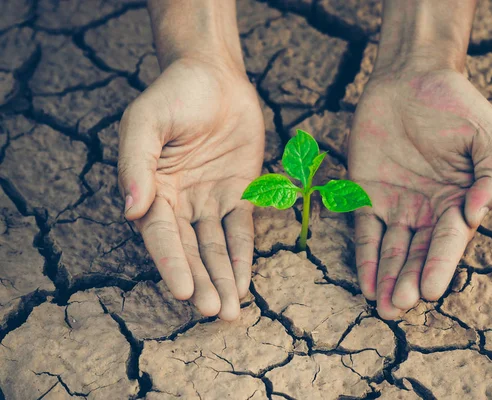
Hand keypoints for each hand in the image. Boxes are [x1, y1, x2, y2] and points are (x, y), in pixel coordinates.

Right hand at [118, 56, 263, 319]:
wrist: (214, 75)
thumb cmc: (174, 94)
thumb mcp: (146, 121)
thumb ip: (136, 163)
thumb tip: (131, 209)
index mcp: (151, 189)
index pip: (160, 235)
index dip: (171, 263)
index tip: (181, 291)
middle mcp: (179, 202)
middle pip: (189, 250)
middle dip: (201, 282)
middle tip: (213, 311)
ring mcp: (210, 201)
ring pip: (215, 248)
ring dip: (223, 278)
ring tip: (230, 310)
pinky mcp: (239, 194)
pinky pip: (241, 230)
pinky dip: (243, 256)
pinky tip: (245, 282)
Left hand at [349, 68, 491, 319]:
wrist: (410, 78)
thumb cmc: (455, 105)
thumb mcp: (489, 135)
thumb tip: (478, 214)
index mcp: (459, 200)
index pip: (449, 240)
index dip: (439, 264)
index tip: (431, 291)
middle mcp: (428, 210)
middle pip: (418, 253)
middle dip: (409, 281)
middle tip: (400, 307)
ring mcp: (396, 205)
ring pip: (391, 250)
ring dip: (387, 278)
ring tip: (384, 306)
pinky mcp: (366, 195)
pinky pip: (364, 232)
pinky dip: (365, 257)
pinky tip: (365, 283)